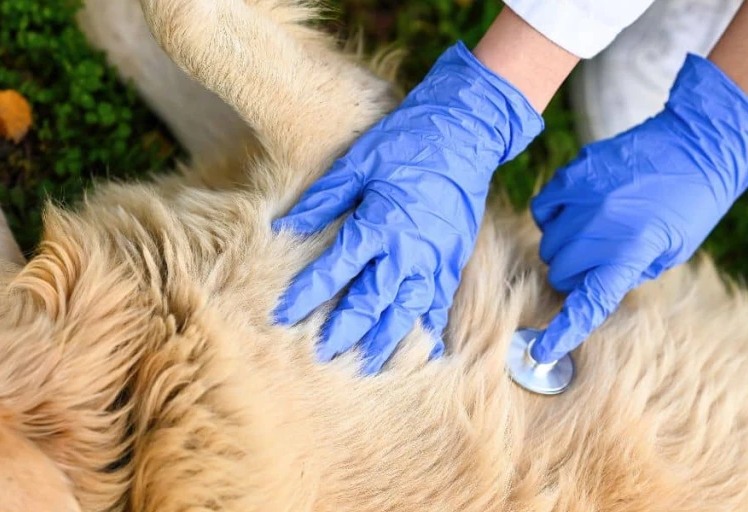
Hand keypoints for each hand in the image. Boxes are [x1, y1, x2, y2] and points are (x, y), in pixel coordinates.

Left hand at [272, 41, 543, 373]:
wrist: (465, 132)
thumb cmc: (406, 142)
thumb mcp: (357, 162)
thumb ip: (322, 199)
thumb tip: (285, 227)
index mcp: (378, 223)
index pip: (334, 270)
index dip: (306, 295)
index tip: (282, 315)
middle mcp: (408, 250)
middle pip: (371, 303)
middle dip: (344, 332)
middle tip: (322, 356)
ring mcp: (436, 259)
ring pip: (407, 313)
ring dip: (385, 342)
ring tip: (365, 366)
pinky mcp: (454, 261)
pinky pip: (438, 305)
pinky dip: (425, 330)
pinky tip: (415, 350)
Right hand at [529, 54, 747, 363]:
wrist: (694, 144)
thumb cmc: (690, 204)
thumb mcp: (670, 252)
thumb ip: (627, 272)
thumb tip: (591, 285)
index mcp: (630, 251)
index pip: (588, 302)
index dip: (563, 331)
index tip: (543, 351)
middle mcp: (600, 227)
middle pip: (561, 272)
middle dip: (575, 276)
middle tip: (599, 264)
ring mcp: (582, 198)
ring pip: (548, 244)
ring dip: (564, 248)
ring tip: (592, 234)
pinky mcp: (572, 174)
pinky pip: (542, 209)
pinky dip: (552, 218)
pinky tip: (574, 213)